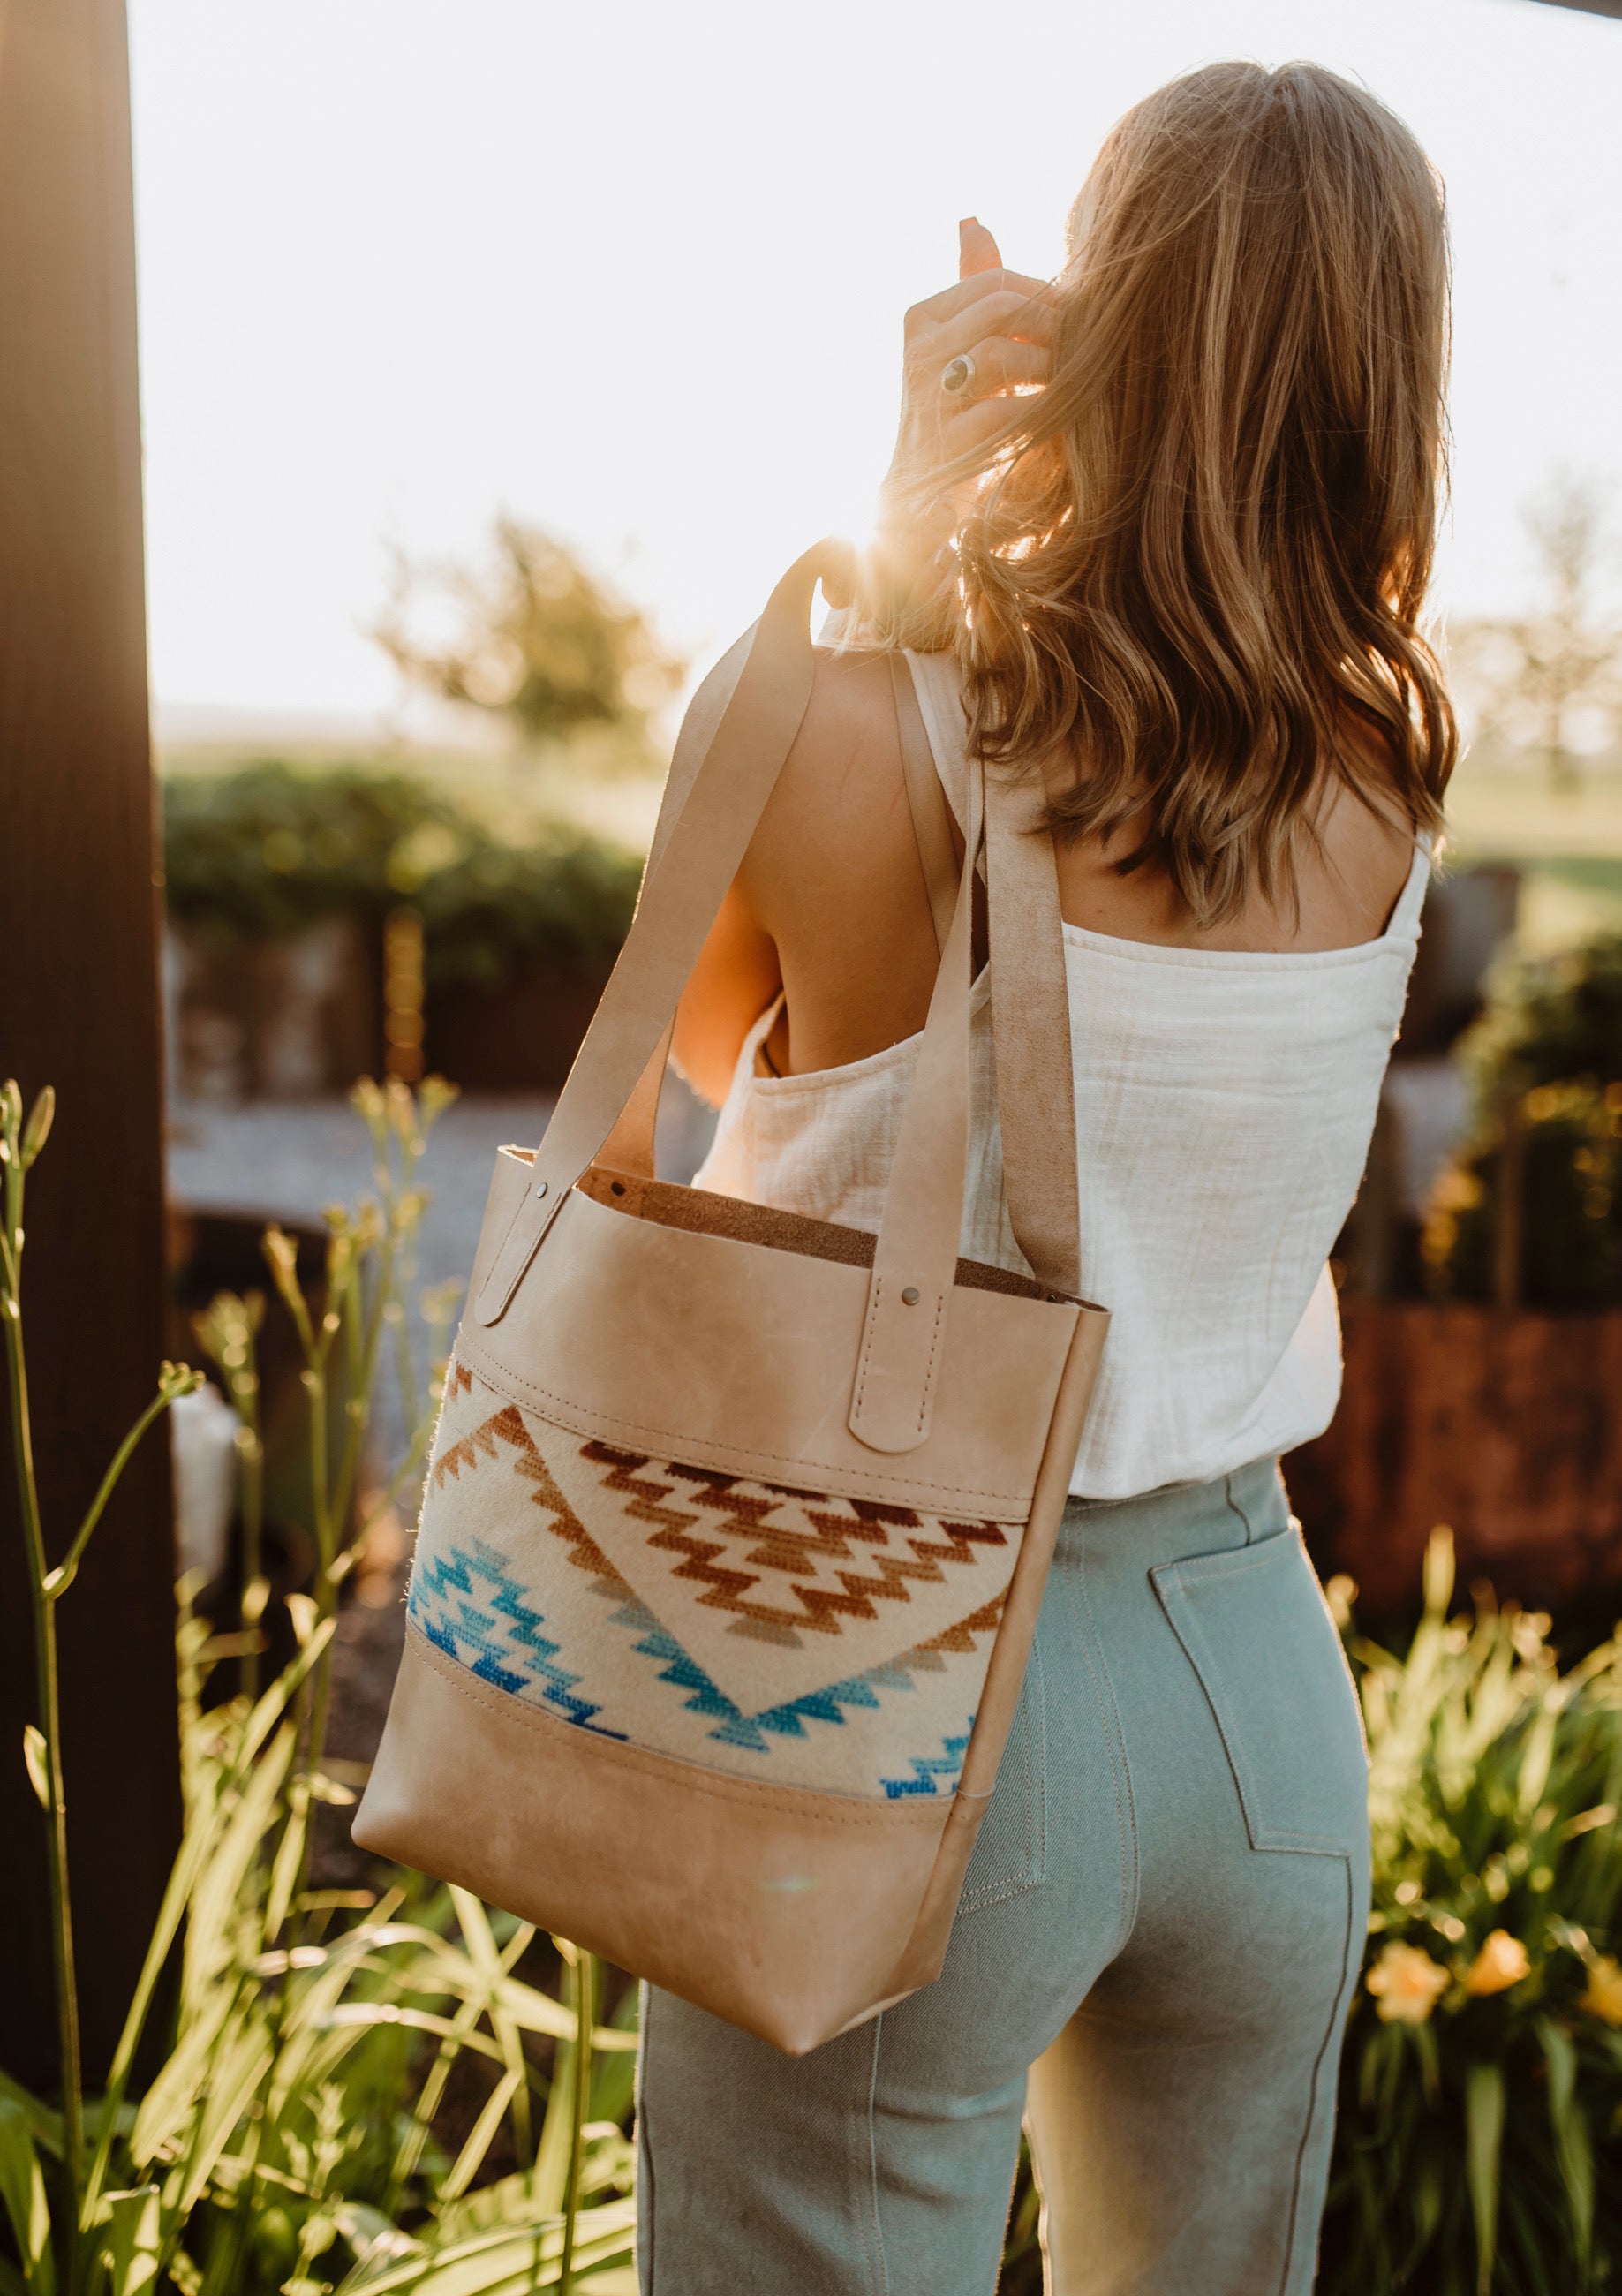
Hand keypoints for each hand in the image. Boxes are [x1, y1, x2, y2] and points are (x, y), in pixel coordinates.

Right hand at [831, 221, 1050, 612]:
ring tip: (1073, 389)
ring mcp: (924, 400)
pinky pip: (1004, 413)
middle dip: (1053, 327)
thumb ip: (970, 286)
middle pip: (1001, 310)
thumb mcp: (959, 346)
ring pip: (1002, 356)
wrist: (918, 508)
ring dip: (1049, 371)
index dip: (1048, 295)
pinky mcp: (943, 446)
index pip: (996, 281)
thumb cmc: (952, 419)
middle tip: (1087, 352)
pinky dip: (1040, 416)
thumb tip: (973, 219)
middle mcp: (915, 353)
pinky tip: (1059, 425)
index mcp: (920, 318)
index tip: (1080, 320)